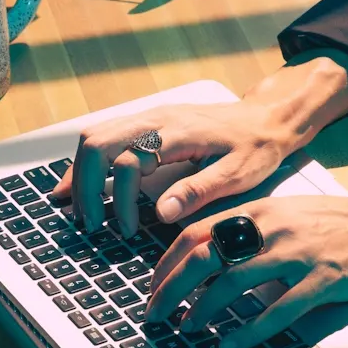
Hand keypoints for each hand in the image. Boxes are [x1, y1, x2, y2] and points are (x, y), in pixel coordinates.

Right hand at [50, 102, 293, 237]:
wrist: (267, 119)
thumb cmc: (256, 148)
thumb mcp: (238, 175)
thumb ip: (199, 191)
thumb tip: (162, 212)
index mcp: (177, 132)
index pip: (128, 162)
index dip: (121, 200)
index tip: (127, 230)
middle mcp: (156, 118)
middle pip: (98, 144)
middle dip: (86, 186)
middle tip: (91, 223)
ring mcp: (148, 116)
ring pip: (94, 136)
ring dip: (81, 173)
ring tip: (82, 209)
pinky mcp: (147, 122)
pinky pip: (104, 135)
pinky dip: (88, 161)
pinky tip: (81, 184)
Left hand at [145, 168, 347, 347]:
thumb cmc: (344, 224)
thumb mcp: (291, 214)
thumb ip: (253, 230)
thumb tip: (212, 256)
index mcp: (261, 209)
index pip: (197, 232)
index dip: (167, 263)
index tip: (153, 287)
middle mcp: (273, 227)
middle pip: (203, 256)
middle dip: (171, 289)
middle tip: (155, 315)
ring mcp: (298, 253)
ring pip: (232, 283)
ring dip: (202, 311)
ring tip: (188, 330)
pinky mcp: (324, 279)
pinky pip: (278, 310)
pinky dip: (249, 330)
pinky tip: (231, 345)